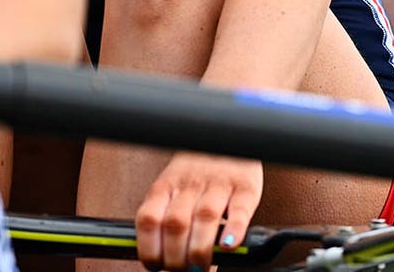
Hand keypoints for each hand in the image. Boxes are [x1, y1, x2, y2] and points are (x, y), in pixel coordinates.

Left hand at [135, 152, 262, 270]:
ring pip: (205, 217)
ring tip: (201, 267)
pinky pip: (239, 209)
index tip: (156, 265)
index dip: (149, 248)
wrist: (227, 136)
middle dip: (176, 257)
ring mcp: (218, 183)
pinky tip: (228, 245)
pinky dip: (234, 230)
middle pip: (176, 223)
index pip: (148, 219)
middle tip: (183, 271)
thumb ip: (166, 218)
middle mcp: (190, 184)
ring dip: (200, 249)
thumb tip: (162, 260)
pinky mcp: (245, 186)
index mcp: (166, 186)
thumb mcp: (173, 186)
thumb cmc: (197, 169)